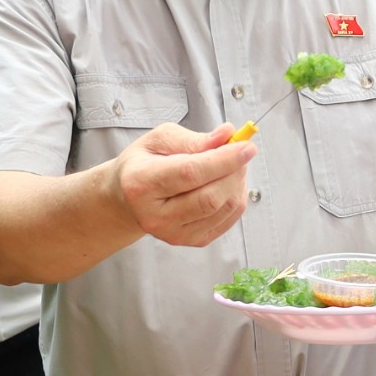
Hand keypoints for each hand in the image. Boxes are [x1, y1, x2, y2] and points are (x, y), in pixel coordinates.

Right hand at [110, 124, 254, 247]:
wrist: (128, 198)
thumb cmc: (144, 164)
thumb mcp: (159, 139)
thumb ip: (193, 139)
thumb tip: (226, 135)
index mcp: (141, 183)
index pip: (190, 173)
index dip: (224, 160)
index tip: (247, 146)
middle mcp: (155, 215)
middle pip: (210, 196)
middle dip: (234, 171)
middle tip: (239, 152)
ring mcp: (173, 233)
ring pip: (223, 208)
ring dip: (237, 182)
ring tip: (230, 166)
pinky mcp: (190, 241)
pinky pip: (227, 220)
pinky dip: (235, 197)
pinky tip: (226, 183)